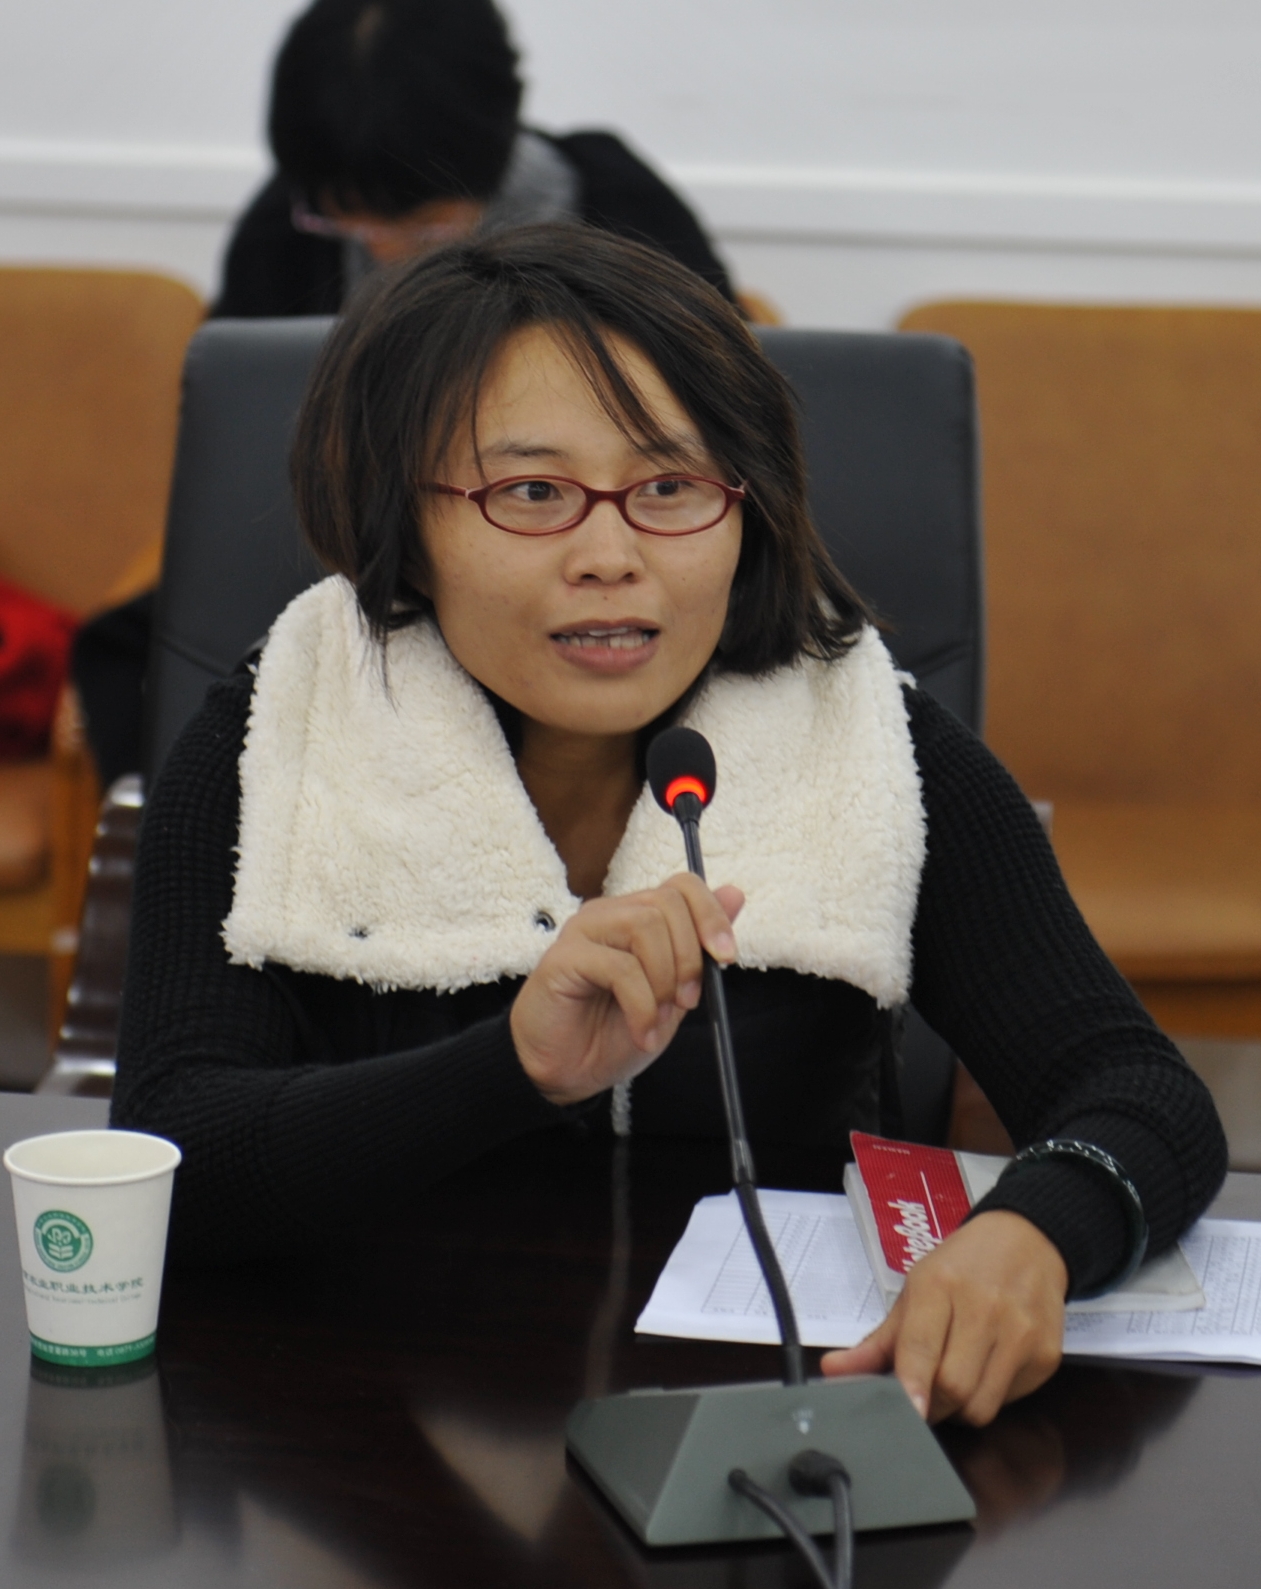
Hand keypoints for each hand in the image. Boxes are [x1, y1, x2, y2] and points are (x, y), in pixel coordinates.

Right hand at [510, 874, 743, 1105]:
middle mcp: (610, 914)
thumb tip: (735, 893)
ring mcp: (584, 931)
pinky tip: (642, 1031)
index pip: (681, 886)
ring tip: (660, 1018)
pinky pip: (619, 967)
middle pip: (667, 903)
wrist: (568, 1073)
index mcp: (637, 916)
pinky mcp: (563, 958)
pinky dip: (642, 1006)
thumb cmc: (615, 1031)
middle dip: (689, 957)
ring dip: (664, 979)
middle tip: (687, 1001)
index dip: (711, 915)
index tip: (725, 957)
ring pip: (644, 926)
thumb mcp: (674, 992)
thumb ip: (699, 946)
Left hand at [821, 1211, 1066, 1425]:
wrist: (1028, 1242)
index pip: (922, 1347)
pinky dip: (991, 1397)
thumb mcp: (914, 1291)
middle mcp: (984, 1308)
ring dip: (960, 1408)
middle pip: (953, 1387)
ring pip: (982, 1406)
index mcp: (940, 1286)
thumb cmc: (962, 1267)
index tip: (906, 1410)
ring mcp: (1020, 1333)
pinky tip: (987, 1368)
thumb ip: (876, 1341)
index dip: (912, 1385)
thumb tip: (832, 1372)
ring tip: (955, 1380)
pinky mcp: (1046, 1355)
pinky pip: (1010, 1401)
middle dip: (932, 1405)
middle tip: (922, 1395)